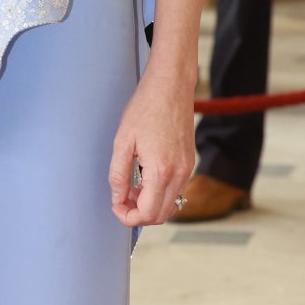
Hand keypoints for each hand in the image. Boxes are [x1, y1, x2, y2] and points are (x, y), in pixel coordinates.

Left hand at [108, 67, 194, 227]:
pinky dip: (158, 193)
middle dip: (138, 214)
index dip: (127, 217)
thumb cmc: (146, 108)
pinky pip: (175, 190)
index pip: (147, 214)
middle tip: (121, 199)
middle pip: (160, 215)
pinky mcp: (189, 163)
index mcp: (161, 171)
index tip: (116, 206)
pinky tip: (143, 177)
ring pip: (169, 205)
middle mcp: (179, 174)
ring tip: (130, 188)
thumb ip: (118, 175)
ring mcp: (187, 169)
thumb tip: (118, 198)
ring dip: (148, 204)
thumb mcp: (122, 142)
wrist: (170, 87)